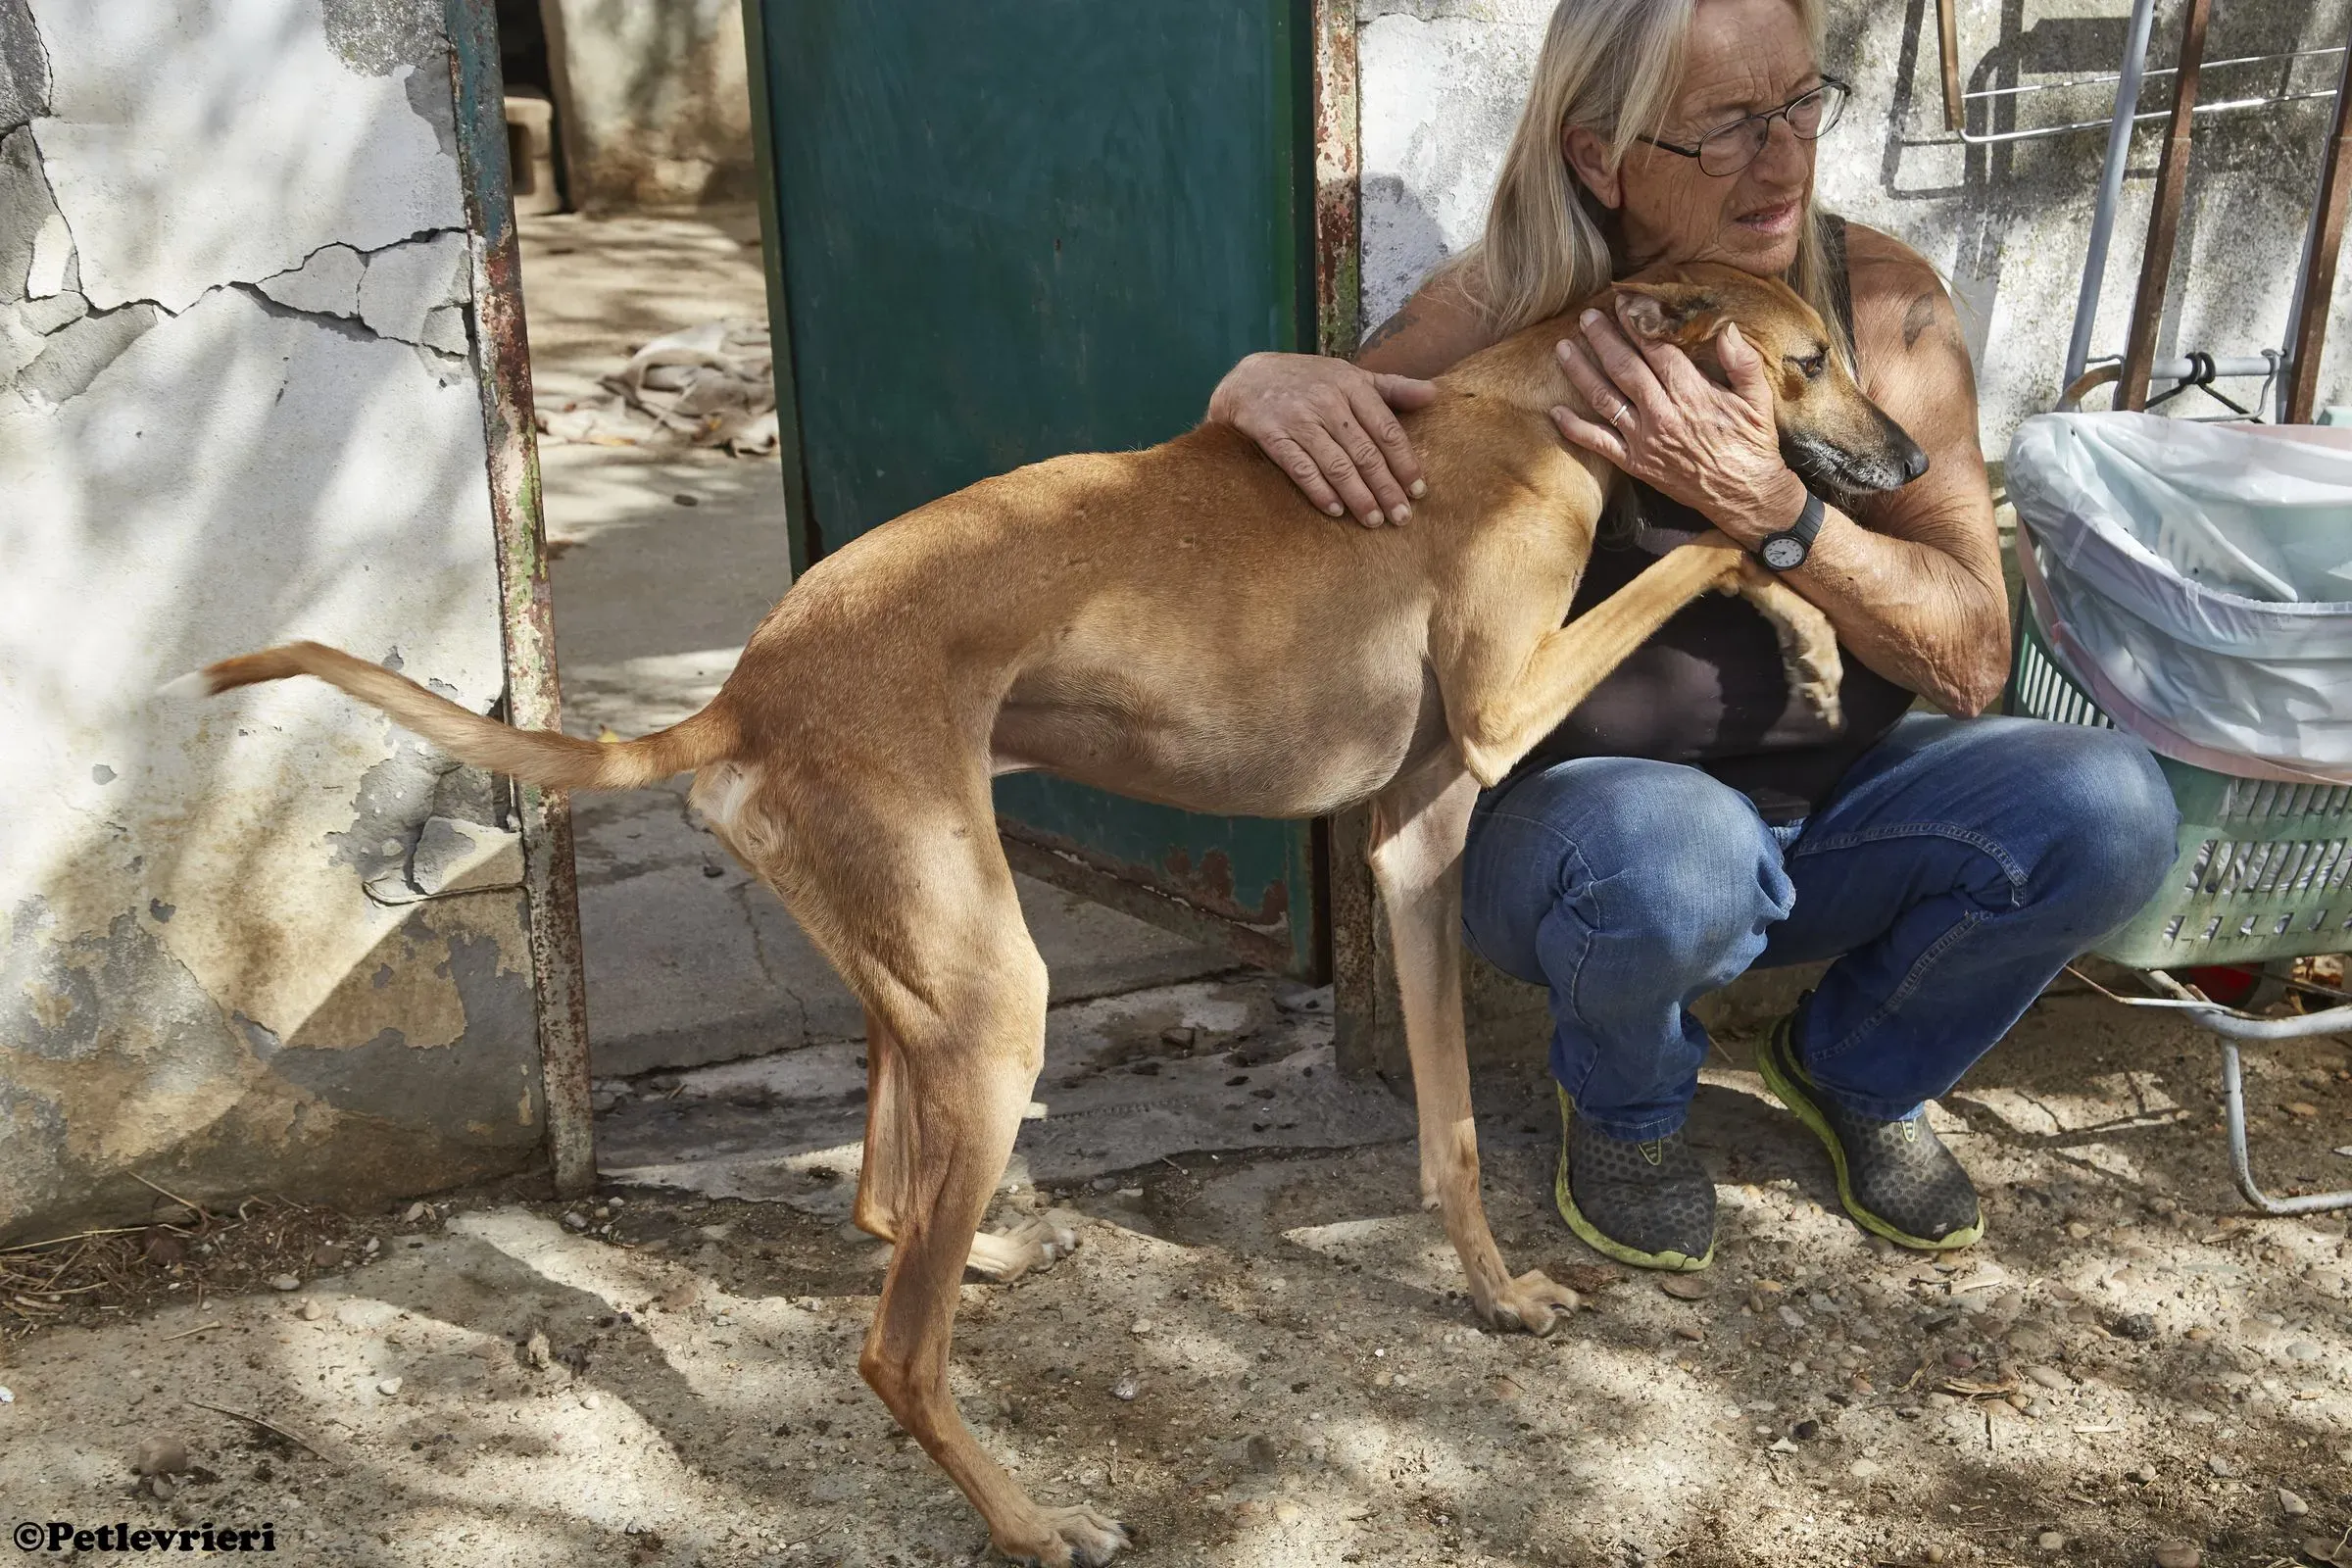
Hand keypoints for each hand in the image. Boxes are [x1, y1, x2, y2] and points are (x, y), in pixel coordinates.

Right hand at [1207, 352, 1437, 525]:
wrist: (1247, 379)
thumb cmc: (1307, 381)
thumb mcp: (1348, 376)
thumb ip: (1391, 387)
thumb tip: (1433, 394)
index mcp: (1351, 385)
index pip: (1386, 430)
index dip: (1404, 462)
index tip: (1418, 491)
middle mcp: (1327, 401)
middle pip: (1365, 452)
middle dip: (1386, 488)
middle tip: (1401, 517)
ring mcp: (1299, 419)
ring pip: (1336, 464)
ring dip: (1357, 496)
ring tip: (1373, 521)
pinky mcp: (1273, 435)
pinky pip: (1300, 469)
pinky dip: (1319, 491)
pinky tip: (1335, 510)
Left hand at [1548, 300, 1805, 547]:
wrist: (1745, 494)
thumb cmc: (1752, 444)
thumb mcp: (1758, 400)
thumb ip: (1743, 362)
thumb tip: (1728, 329)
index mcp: (1691, 394)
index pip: (1657, 349)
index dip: (1637, 323)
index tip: (1624, 302)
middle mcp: (1662, 414)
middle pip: (1624, 367)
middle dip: (1602, 338)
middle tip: (1586, 316)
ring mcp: (1644, 440)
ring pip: (1605, 398)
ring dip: (1581, 371)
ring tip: (1563, 347)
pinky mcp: (1635, 463)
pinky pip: (1598, 443)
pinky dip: (1575, 428)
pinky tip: (1555, 411)